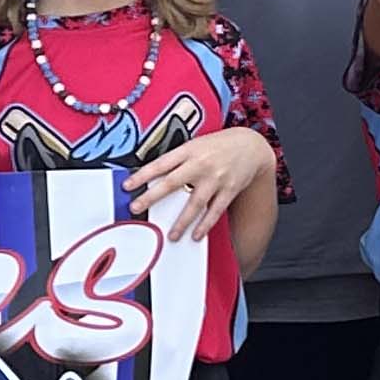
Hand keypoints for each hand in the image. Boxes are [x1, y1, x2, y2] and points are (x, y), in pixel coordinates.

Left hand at [128, 125, 270, 243]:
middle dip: (152, 197)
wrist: (251, 145)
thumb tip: (153, 175)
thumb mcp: (195, 144)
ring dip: (182, 221)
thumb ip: (177, 159)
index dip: (142, 175)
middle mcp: (201, 164)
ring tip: (171, 235)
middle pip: (172, 183)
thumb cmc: (218, 145)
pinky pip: (215, 211)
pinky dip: (205, 224)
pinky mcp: (229, 190)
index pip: (160, 164)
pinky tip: (196, 234)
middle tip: (137, 208)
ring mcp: (215, 178)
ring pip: (195, 202)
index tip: (128, 186)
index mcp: (189, 151)